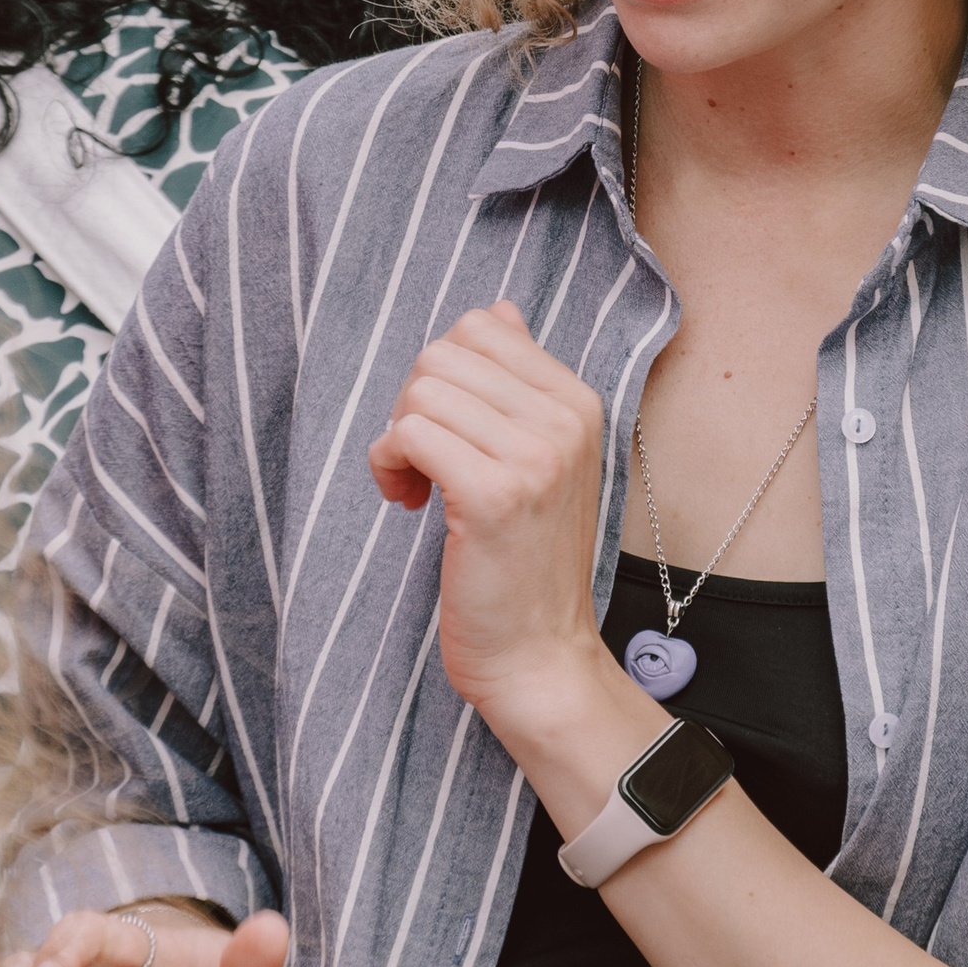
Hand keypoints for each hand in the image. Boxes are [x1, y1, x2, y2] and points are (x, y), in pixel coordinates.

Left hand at [367, 302, 616, 735]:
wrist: (540, 656)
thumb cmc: (526, 564)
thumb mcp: (541, 461)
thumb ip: (520, 384)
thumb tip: (499, 310)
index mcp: (578, 403)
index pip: (482, 328)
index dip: (442, 376)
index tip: (447, 433)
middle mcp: (565, 421)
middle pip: (443, 355)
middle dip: (411, 404)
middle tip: (421, 463)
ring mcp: (535, 457)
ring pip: (421, 391)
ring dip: (397, 438)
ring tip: (416, 487)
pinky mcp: (493, 496)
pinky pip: (408, 435)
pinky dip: (388, 464)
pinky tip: (406, 503)